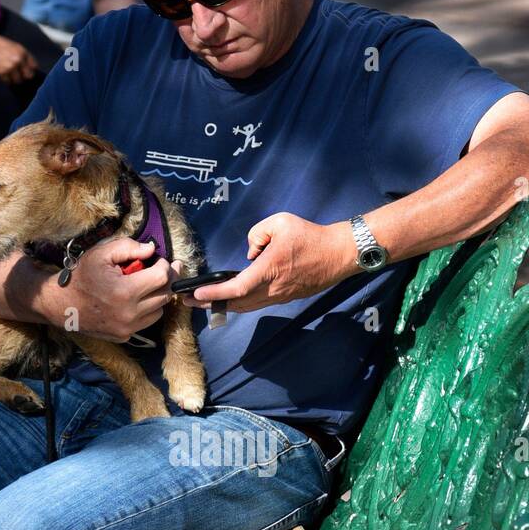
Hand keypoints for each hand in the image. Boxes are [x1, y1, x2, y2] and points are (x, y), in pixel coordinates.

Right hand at [0, 23, 37, 83]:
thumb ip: (21, 55)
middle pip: (28, 76)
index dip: (30, 70)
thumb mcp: (12, 45)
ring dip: (13, 79)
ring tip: (6, 73)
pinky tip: (0, 73)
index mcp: (22, 51)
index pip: (34, 66)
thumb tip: (27, 68)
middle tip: (16, 74)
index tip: (26, 71)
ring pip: (17, 81)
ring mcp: (10, 67)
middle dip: (23, 76)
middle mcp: (18, 59)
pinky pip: (7, 82)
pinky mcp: (2, 73)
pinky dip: (4, 80)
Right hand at [41, 237, 179, 342]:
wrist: (60, 304)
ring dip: (157, 297)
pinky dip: (145, 311)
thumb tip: (151, 249)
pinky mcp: (124, 336)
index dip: (166, 266)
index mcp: (125, 291)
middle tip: (162, 270)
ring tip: (145, 286)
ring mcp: (127, 328)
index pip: (162, 278)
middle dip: (165, 281)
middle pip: (165, 296)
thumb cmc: (81, 276)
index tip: (160, 261)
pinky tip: (134, 300)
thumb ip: (128, 247)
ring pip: (159, 311)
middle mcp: (129, 314)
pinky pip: (146, 322)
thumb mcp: (101, 254)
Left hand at [179, 213, 354, 312]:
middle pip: (237, 303)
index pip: (236, 288)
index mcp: (270, 269)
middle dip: (210, 303)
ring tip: (205, 301)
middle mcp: (273, 288)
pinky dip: (240, 303)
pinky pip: (258, 304)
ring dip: (225, 305)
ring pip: (247, 306)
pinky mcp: (286, 297)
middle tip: (189, 300)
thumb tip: (250, 254)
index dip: (214, 293)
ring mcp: (280, 296)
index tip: (196, 293)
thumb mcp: (280, 222)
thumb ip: (257, 234)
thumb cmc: (311, 236)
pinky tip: (231, 298)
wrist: (339, 254)